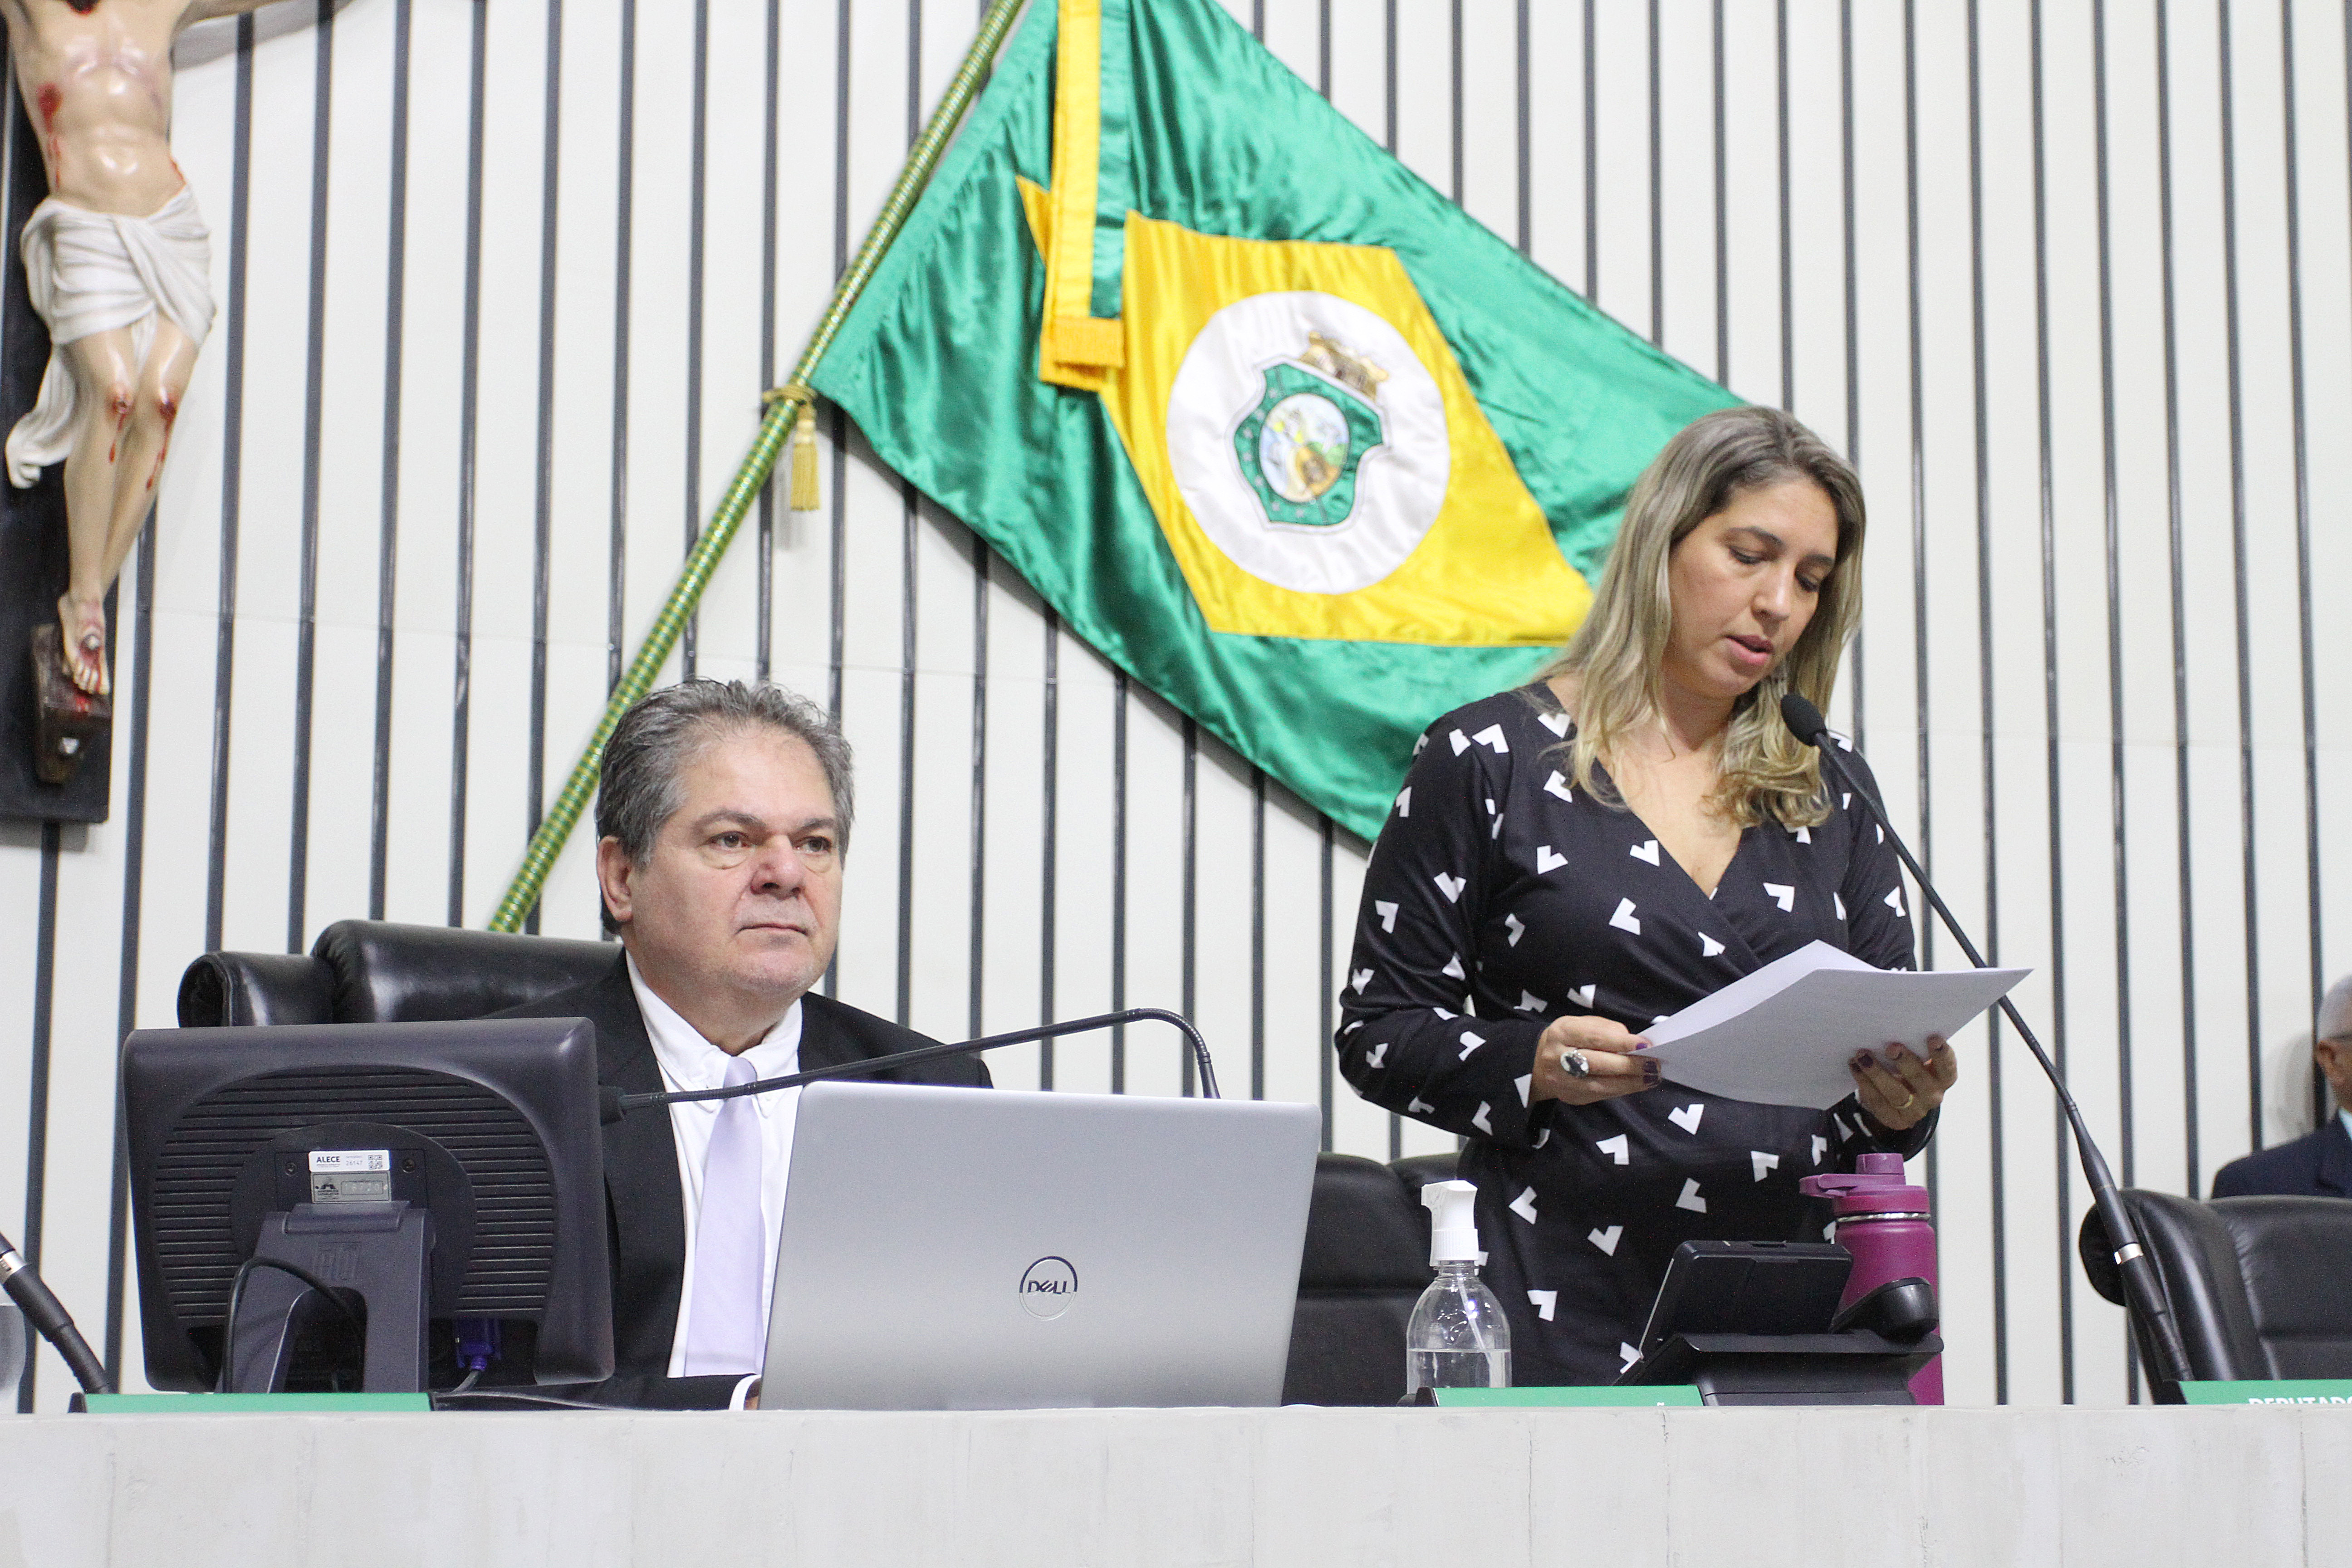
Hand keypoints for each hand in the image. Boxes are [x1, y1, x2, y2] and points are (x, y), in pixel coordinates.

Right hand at [1530, 1014, 1661, 1105]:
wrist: (1538, 1060)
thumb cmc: (1571, 1037)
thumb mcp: (1583, 1023)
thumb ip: (1608, 1030)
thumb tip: (1636, 1045)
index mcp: (1562, 1032)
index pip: (1594, 1038)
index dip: (1622, 1043)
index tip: (1646, 1045)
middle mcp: (1556, 1057)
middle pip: (1597, 1064)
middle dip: (1629, 1065)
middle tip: (1654, 1064)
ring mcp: (1561, 1081)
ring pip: (1599, 1085)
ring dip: (1630, 1083)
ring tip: (1651, 1078)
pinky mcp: (1570, 1097)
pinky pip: (1600, 1096)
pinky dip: (1621, 1090)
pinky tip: (1637, 1085)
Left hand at [1850, 1035, 1957, 1131]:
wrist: (1901, 1099)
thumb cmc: (1911, 1068)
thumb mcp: (1918, 1059)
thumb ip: (1914, 1047)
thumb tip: (1896, 1026)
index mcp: (1944, 1078)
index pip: (1947, 1068)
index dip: (1942, 1054)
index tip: (1933, 1038)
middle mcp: (1933, 1096)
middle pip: (1921, 1080)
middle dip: (1906, 1063)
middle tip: (1892, 1047)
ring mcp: (1915, 1111)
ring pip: (1896, 1094)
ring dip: (1877, 1073)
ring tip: (1863, 1056)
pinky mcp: (1895, 1120)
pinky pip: (1878, 1102)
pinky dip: (1864, 1083)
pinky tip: (1855, 1067)